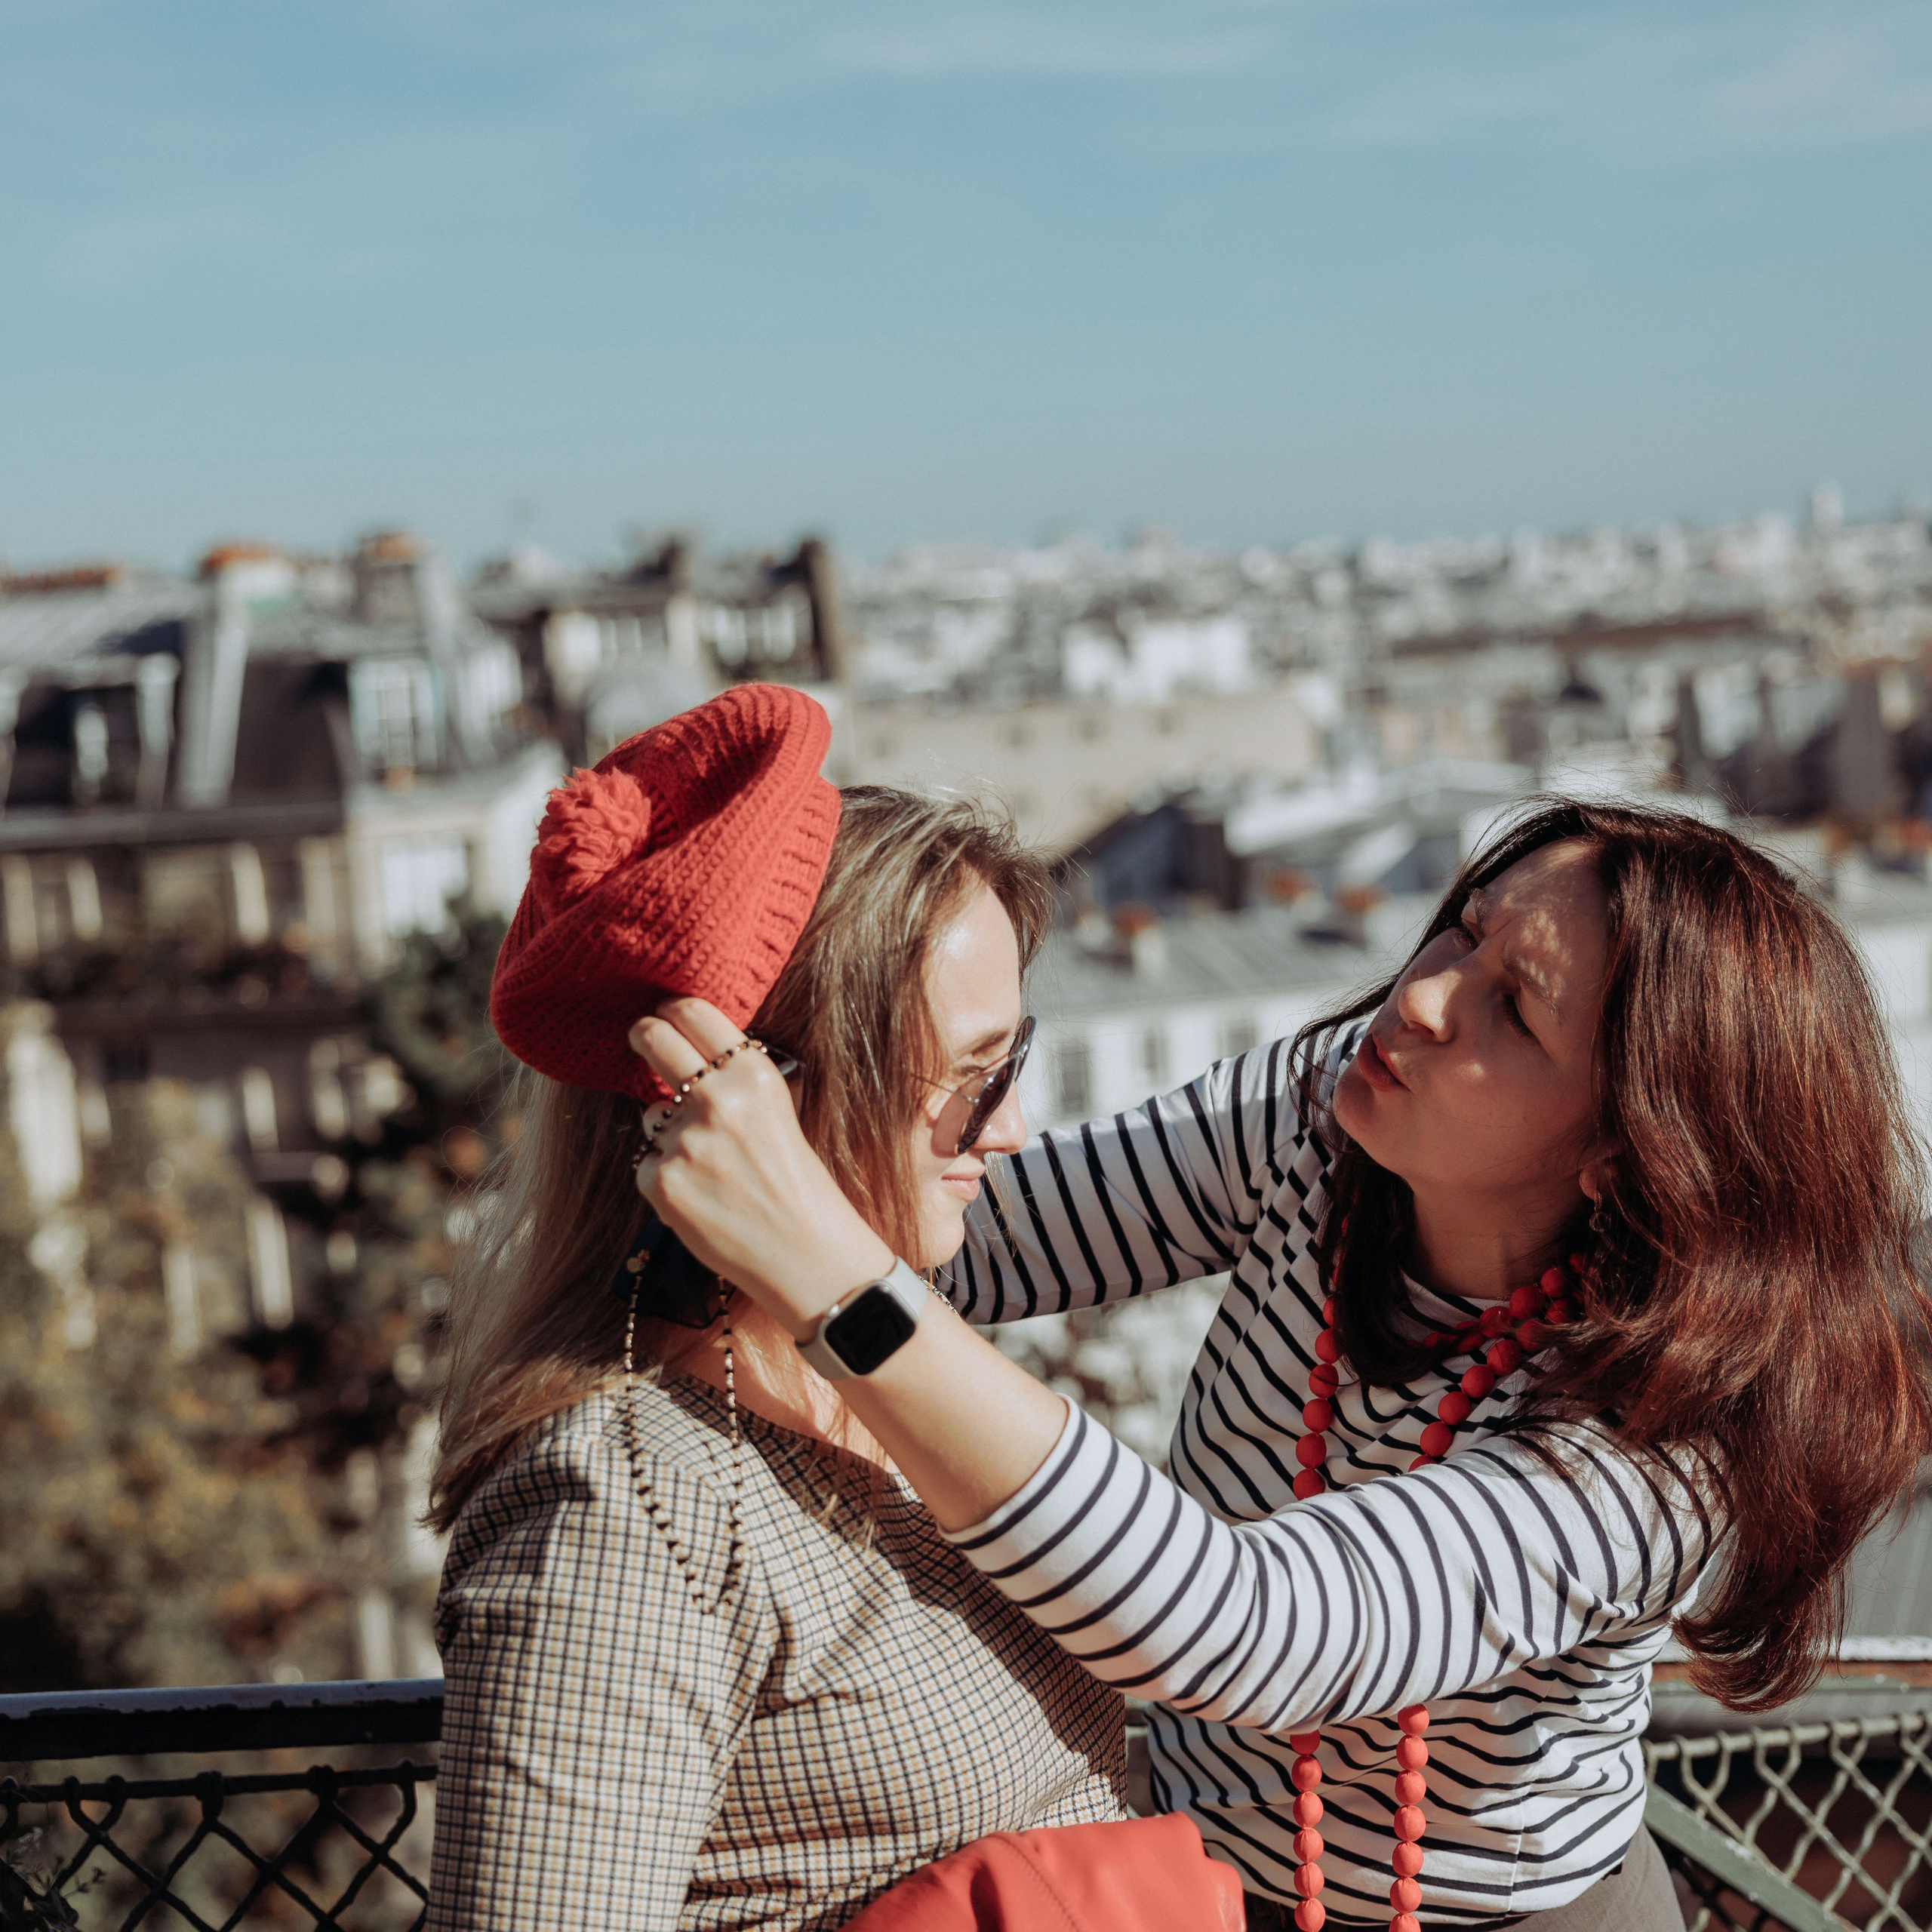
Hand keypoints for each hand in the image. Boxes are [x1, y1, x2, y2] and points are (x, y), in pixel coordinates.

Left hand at [628, 999, 894, 1336]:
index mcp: (753, 1074)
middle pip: (653, 1038)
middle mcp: (718, 1098)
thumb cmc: (797, 1184)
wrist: (807, 1254)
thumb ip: (734, 1080)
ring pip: (650, 1114)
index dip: (670, 1010)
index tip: (663, 1015)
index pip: (692, 1012)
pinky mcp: (663, 1182)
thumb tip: (686, 1049)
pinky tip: (703, 1197)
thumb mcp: (778, 1112)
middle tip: (641, 1037)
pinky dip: (666, 1178)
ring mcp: (686, 1141)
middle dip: (642, 1035)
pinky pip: (646, 1163)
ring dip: (667, 1131)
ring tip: (711, 1166)